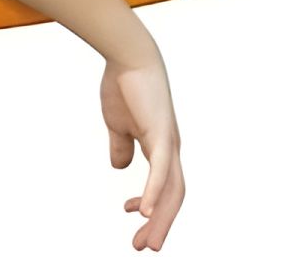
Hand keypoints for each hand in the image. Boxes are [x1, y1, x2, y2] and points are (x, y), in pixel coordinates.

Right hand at [101, 49, 184, 250]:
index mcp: (161, 147)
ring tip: (148, 241)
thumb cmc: (124, 84)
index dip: (152, 207)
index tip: (131, 216)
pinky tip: (147, 211)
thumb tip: (119, 168)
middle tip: (144, 247)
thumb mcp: (118, 123)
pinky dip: (156, 193)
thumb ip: (121, 146)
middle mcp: (171, 149)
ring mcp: (169, 143)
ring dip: (160, 219)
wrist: (128, 54)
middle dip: (160, 224)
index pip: (164, 187)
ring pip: (172, 191)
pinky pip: (162, 172)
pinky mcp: (162, 135)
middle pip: (173, 197)